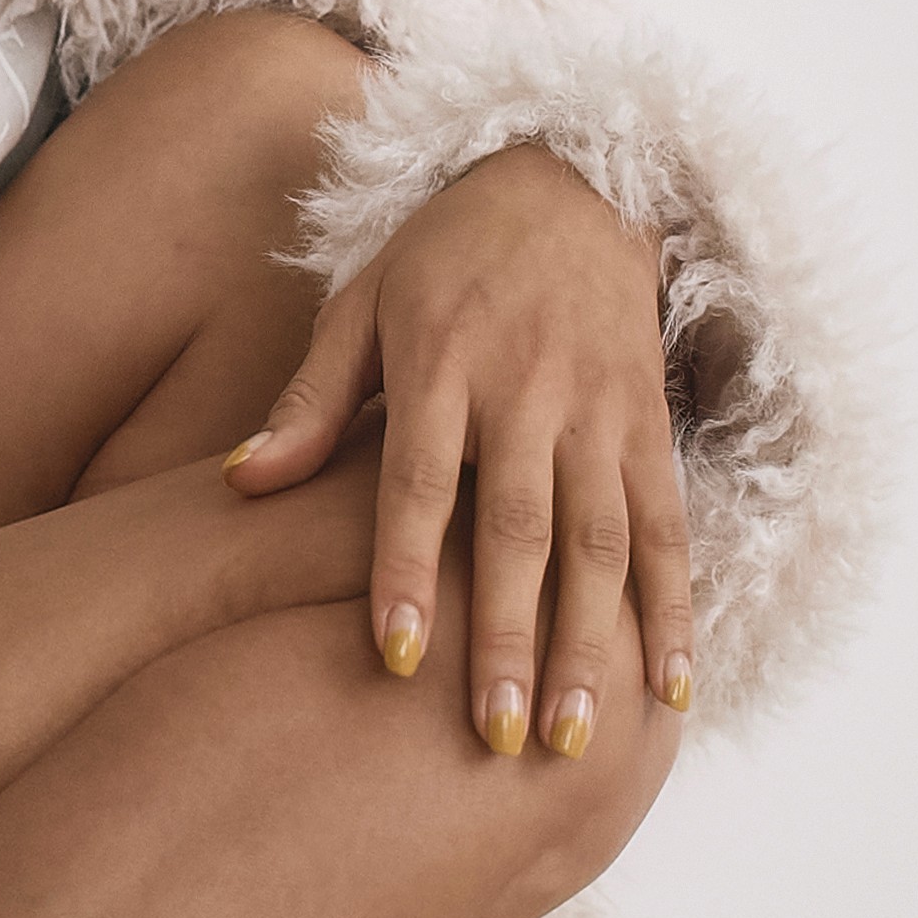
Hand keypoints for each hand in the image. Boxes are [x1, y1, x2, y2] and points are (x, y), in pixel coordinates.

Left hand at [222, 141, 694, 755]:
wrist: (574, 180)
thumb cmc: (445, 254)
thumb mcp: (362, 301)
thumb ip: (309, 398)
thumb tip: (242, 480)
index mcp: (441, 362)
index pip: (418, 483)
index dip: (405, 571)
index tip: (397, 660)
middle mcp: (527, 392)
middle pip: (517, 531)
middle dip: (508, 640)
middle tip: (498, 737)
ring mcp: (599, 410)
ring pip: (601, 543)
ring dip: (593, 645)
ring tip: (574, 737)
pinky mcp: (651, 422)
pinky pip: (669, 527)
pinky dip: (675, 609)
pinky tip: (671, 688)